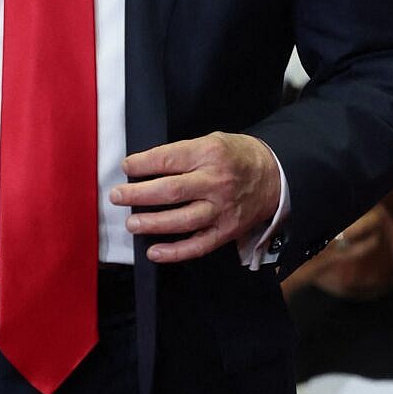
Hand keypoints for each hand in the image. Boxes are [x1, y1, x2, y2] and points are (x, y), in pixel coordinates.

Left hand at [111, 131, 280, 263]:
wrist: (274, 175)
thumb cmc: (236, 156)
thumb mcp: (212, 141)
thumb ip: (182, 154)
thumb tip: (144, 168)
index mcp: (210, 154)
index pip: (169, 160)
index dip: (142, 164)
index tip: (126, 167)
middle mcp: (216, 183)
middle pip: (171, 191)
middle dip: (139, 195)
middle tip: (118, 197)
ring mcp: (222, 209)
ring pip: (182, 221)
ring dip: (153, 223)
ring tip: (132, 223)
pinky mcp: (226, 231)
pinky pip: (198, 245)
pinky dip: (175, 252)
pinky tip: (154, 252)